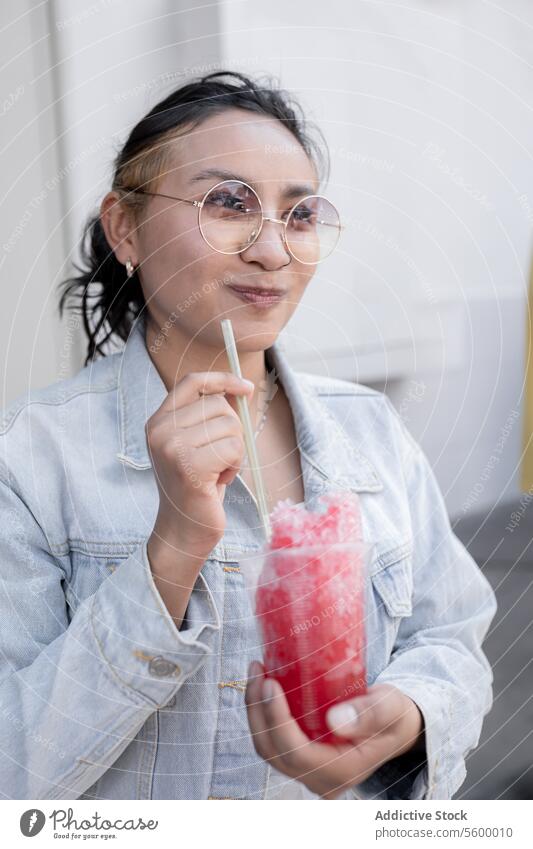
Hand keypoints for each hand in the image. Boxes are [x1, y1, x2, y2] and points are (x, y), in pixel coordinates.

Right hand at [145, 371, 253, 554]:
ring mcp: (171, 447)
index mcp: (158, 421)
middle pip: (219, 405)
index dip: (222, 379)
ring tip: (217, 472)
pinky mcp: (189, 465)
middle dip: (232, 431)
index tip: (247, 387)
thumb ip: (207, 417)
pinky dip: (235, 466)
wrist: (183, 531)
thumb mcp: (195, 445)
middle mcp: (159, 430)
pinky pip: (234, 447)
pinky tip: (219, 482)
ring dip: (234, 451)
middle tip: (218, 459)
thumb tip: (240, 388)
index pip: (192, 382)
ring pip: (230, 425)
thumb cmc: (196, 487)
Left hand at [245, 661, 424, 799]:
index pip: (296, 753)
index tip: (269, 682)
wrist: (396, 726)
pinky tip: (262, 685)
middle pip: (273, 751)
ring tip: (256, 671)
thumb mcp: (390, 707)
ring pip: (267, 748)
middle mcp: (321, 780)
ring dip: (255, 710)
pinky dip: (262, 714)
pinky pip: (272, 742)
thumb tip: (335, 721)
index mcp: (343, 772)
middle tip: (257, 669)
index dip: (276, 720)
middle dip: (258, 710)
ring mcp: (309, 774)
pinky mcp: (302, 760)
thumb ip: (369, 714)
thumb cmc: (394, 714)